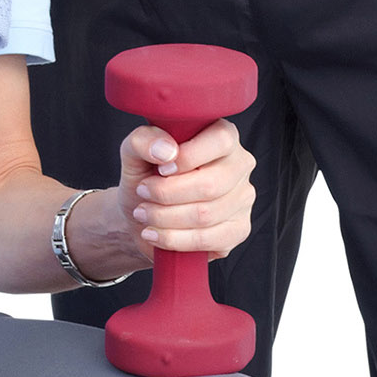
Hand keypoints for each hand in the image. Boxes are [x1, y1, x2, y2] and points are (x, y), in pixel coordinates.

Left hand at [117, 115, 253, 258]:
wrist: (141, 215)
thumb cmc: (145, 179)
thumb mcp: (134, 154)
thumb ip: (142, 141)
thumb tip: (166, 151)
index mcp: (223, 137)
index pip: (221, 141)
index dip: (187, 157)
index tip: (160, 168)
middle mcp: (240, 165)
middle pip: (211, 185)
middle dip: (166, 194)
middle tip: (143, 193)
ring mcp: (243, 199)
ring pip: (205, 215)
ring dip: (164, 218)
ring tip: (144, 213)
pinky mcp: (239, 229)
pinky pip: (208, 239)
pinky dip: (173, 239)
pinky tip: (155, 233)